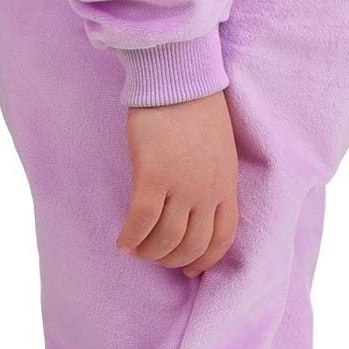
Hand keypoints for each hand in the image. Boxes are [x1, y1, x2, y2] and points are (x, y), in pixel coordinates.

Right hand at [116, 89, 238, 277]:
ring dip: (149, 253)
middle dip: (172, 260)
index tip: (190, 270)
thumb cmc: (196, 107)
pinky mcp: (152, 176)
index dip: (205, 260)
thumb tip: (196, 203)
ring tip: (136, 250)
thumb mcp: (219, 149)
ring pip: (166, 240)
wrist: (178, 77)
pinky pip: (141, 222)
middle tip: (155, 257)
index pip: (222, 238)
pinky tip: (122, 241)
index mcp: (226, 185)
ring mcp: (181, 186)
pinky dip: (131, 238)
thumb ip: (212, 178)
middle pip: (192, 246)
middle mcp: (207, 191)